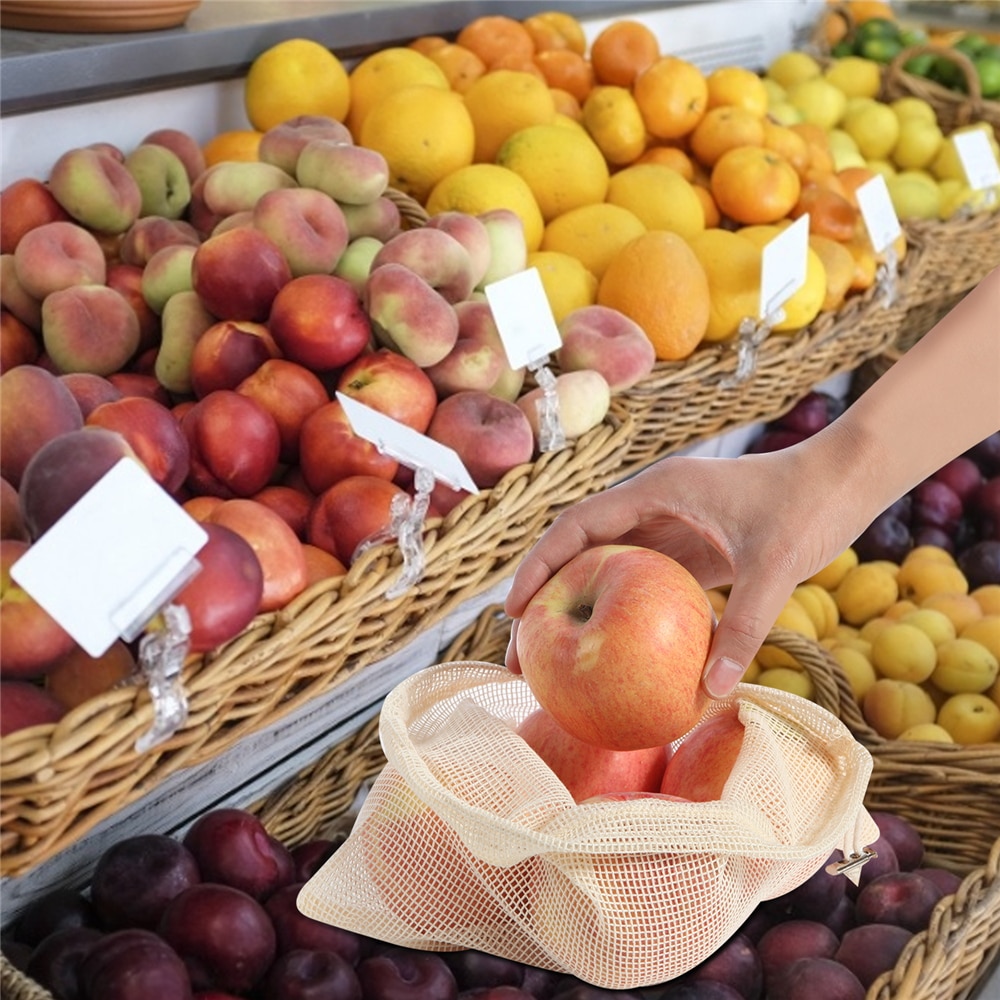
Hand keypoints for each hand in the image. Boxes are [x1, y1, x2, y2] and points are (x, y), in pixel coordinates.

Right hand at [504, 440, 874, 697]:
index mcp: (657, 490)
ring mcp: (672, 526)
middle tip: (526, 648)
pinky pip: (646, 582)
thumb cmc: (810, 505)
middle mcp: (654, 505)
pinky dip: (624, 611)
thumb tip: (711, 693)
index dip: (540, 565)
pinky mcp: (694, 547)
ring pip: (609, 566)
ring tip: (558, 655)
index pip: (578, 526)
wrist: (847, 478)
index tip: (514, 610)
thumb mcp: (776, 565)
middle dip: (548, 593)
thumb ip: (744, 625)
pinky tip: (617, 649)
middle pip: (582, 549)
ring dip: (581, 603)